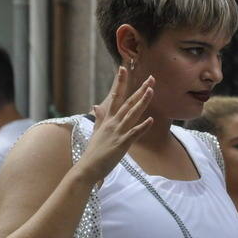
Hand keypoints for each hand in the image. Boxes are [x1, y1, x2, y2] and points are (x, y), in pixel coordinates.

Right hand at [78, 67, 153, 182]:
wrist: (87, 167)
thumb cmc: (93, 152)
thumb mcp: (96, 131)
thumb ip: (99, 118)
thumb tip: (95, 106)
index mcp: (108, 120)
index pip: (115, 96)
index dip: (120, 83)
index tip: (124, 69)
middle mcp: (112, 123)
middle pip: (128, 102)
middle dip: (139, 89)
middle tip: (151, 78)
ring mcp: (117, 132)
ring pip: (132, 113)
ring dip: (142, 102)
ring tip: (151, 90)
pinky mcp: (121, 143)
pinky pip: (134, 133)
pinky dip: (142, 126)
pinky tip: (151, 119)